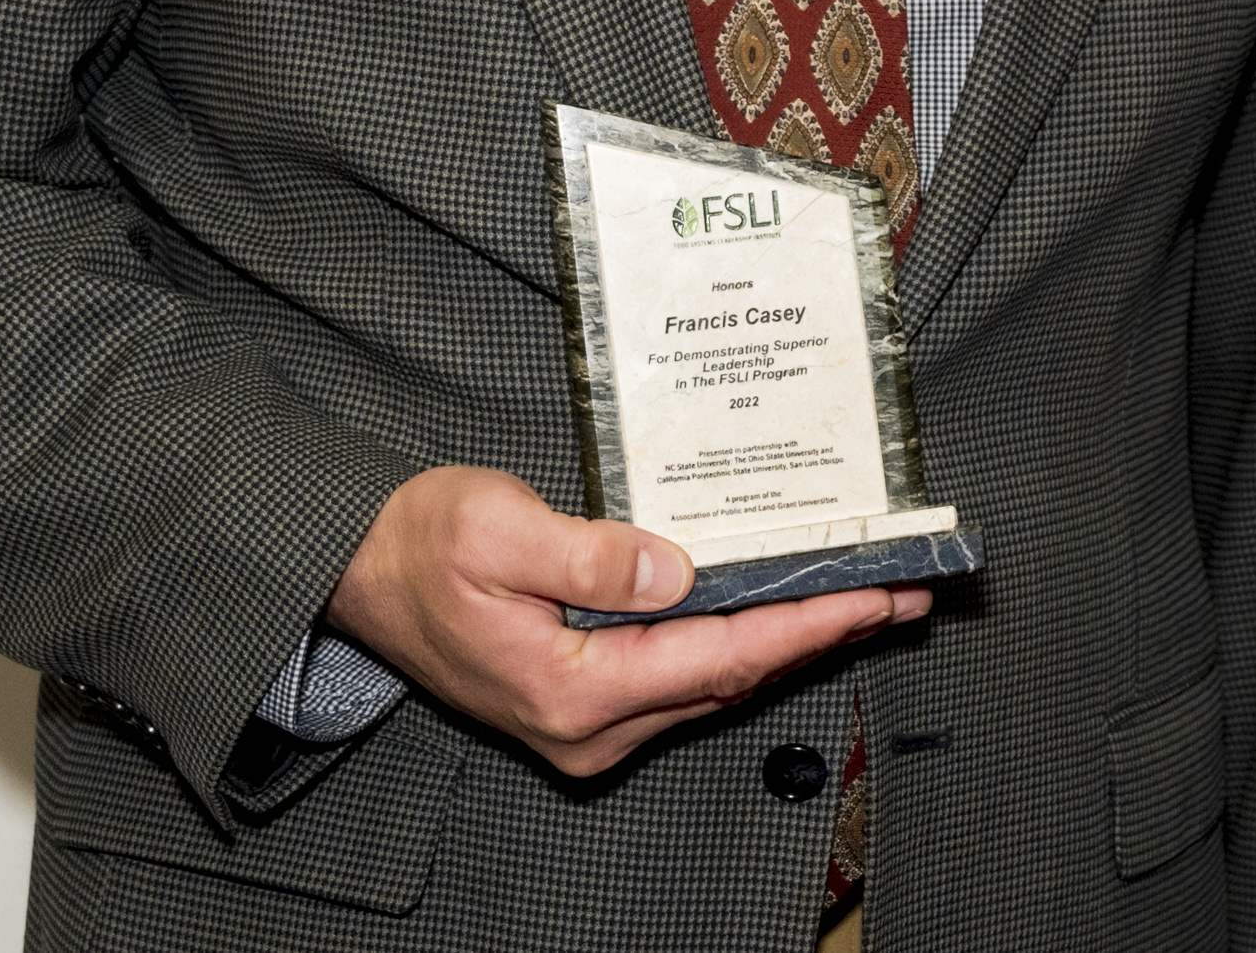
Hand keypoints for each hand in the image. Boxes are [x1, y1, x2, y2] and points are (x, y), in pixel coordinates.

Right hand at [326, 464, 927, 777]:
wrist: (353, 577)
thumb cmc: (417, 545)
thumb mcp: (495, 528)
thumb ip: (589, 553)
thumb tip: (677, 569)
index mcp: (571, 690)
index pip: (720, 658)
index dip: (806, 625)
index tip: (874, 595)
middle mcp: (588, 728)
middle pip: (733, 680)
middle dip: (821, 634)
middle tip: (902, 591)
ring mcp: (586, 728)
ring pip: (713, 685)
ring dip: (788, 643)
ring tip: (863, 597)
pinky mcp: (584, 708)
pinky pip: (683, 679)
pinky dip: (740, 646)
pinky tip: (778, 612)